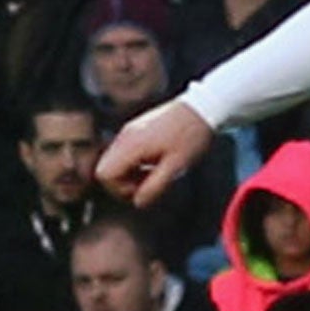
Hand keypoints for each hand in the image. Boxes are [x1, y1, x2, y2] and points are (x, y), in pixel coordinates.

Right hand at [97, 99, 213, 207]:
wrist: (204, 107)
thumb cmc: (192, 136)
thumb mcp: (176, 166)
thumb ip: (155, 186)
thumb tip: (138, 203)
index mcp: (131, 145)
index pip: (105, 174)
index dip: (120, 188)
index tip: (143, 189)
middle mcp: (125, 136)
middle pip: (106, 169)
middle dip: (124, 182)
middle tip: (151, 182)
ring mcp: (130, 131)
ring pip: (116, 162)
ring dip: (131, 173)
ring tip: (157, 171)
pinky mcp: (137, 129)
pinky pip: (126, 153)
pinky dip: (136, 163)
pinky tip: (157, 161)